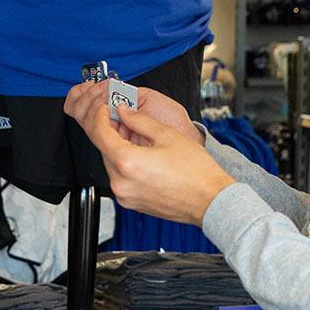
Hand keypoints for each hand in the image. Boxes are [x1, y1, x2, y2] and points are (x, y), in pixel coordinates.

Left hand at [64, 83, 233, 224]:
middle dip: (110, 131)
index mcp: (127, 163)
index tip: (106, 107)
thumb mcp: (166, 135)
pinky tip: (139, 154)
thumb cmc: (195, 172)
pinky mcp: (131, 202)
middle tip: (121, 117)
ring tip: (134, 136)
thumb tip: (124, 111)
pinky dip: (125, 163)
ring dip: (117, 147)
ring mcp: (125, 195)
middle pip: (104, 149)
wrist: (210, 200)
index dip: (100, 115)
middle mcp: (120, 182)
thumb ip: (139, 120)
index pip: (99, 132)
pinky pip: (120, 177)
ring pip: (111, 163)